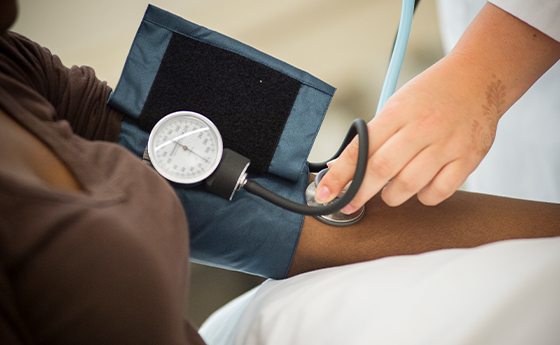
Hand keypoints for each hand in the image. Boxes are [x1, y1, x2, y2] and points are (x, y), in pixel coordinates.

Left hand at [316, 56, 499, 210]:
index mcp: (397, 112)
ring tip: (390, 190)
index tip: (325, 194)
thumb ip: (372, 137)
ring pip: (408, 185)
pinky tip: (421, 186)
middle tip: (350, 204)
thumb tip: (341, 168)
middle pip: (381, 170)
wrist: (479, 78)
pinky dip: (423, 196)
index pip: (360, 149)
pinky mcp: (468, 158)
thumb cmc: (431, 93)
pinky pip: (437, 192)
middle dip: (359, 193)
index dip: (339, 176)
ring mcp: (447, 144)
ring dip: (391, 196)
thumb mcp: (396, 105)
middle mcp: (421, 128)